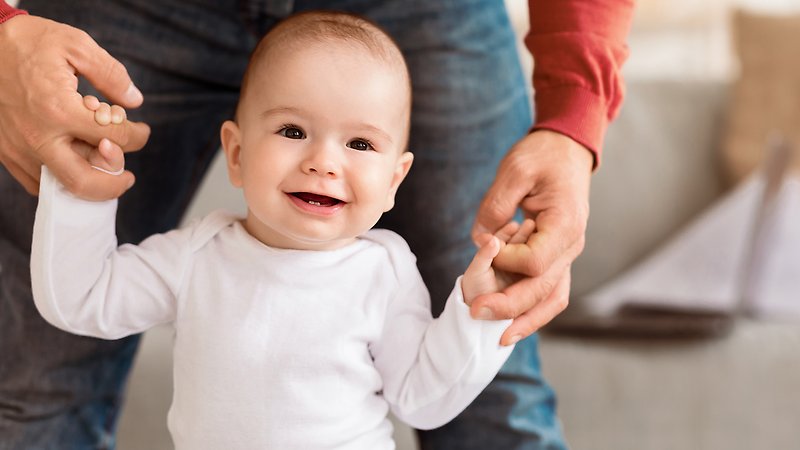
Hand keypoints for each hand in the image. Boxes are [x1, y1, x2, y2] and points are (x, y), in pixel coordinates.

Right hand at [0, 14, 149, 199]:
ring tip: (101, 164)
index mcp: (59, 110)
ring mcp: (17, 148)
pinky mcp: (5, 151)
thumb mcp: (76, 45)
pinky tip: (74, 162)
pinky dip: (60, 179)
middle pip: (83, 182)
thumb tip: (134, 101)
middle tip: (127, 177)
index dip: (137, 136)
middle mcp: (37, 136)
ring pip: (60, 186)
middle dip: (113, 184)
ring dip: (87, 180)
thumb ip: (110, 74)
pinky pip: (36, 182)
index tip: (141, 130)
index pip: (115, 139)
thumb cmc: (28, 42)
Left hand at [470, 129, 592, 344]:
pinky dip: (533, 309)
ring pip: (552, 298)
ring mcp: (568, 253)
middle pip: (543, 288)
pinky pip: (550, 290)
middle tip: (475, 313)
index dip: (506, 261)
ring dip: (526, 319)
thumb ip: (495, 206)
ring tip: (500, 338)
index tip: (487, 245)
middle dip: (509, 305)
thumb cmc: (542, 155)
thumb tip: (481, 243)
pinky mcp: (558, 256)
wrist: (567, 148)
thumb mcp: (514, 170)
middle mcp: (572, 245)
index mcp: (566, 224)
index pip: (535, 261)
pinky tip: (510, 323)